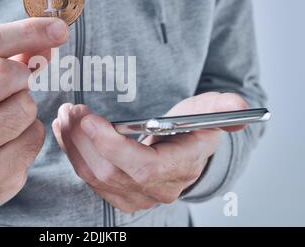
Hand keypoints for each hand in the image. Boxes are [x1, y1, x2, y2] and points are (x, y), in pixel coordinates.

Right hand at [0, 17, 68, 203]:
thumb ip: (14, 55)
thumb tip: (51, 35)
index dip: (27, 31)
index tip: (59, 28)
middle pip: (2, 72)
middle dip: (23, 74)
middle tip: (21, 84)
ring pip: (23, 106)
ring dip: (28, 107)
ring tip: (11, 118)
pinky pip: (34, 136)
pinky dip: (33, 133)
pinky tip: (14, 142)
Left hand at [52, 92, 247, 212]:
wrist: (180, 152)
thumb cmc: (190, 129)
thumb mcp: (206, 113)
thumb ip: (220, 108)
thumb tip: (239, 107)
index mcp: (181, 167)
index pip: (144, 167)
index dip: (114, 146)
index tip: (90, 119)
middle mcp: (158, 189)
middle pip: (111, 172)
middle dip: (84, 140)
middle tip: (71, 110)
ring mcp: (136, 197)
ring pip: (94, 176)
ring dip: (74, 145)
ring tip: (66, 117)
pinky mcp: (118, 195)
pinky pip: (89, 177)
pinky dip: (74, 153)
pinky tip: (68, 132)